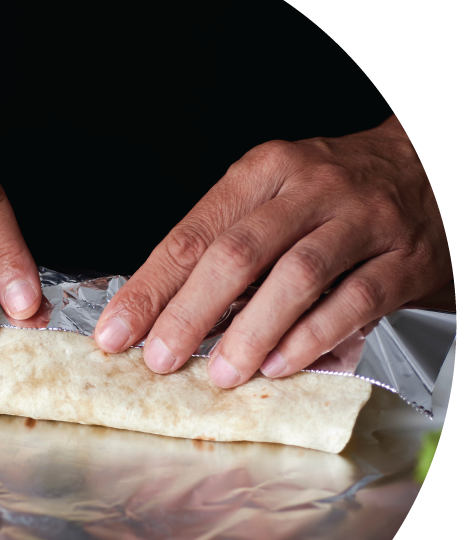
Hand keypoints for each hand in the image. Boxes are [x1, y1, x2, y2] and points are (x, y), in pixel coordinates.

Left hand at [95, 115, 451, 385]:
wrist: (424, 165)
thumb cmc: (328, 191)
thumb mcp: (269, 194)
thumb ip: (222, 241)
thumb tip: (161, 307)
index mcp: (261, 172)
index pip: (191, 234)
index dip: (150, 288)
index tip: (116, 331)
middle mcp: (308, 189)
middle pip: (237, 254)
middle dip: (190, 313)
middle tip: (159, 359)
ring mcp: (359, 220)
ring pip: (295, 276)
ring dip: (251, 331)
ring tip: (221, 373)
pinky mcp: (402, 257)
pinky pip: (353, 300)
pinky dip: (312, 336)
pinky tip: (280, 364)